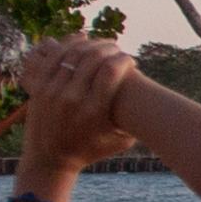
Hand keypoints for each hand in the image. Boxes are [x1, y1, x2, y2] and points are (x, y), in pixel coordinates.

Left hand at [12, 35, 140, 178]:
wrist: (50, 160)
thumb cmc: (91, 150)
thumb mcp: (120, 141)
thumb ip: (139, 124)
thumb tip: (161, 104)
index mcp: (94, 111)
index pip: (111, 70)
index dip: (124, 59)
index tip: (130, 60)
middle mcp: (72, 99)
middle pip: (93, 58)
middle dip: (110, 48)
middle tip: (117, 50)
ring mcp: (53, 91)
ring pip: (73, 53)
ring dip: (91, 43)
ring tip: (102, 44)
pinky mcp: (39, 87)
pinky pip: (54, 56)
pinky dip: (69, 44)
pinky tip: (82, 40)